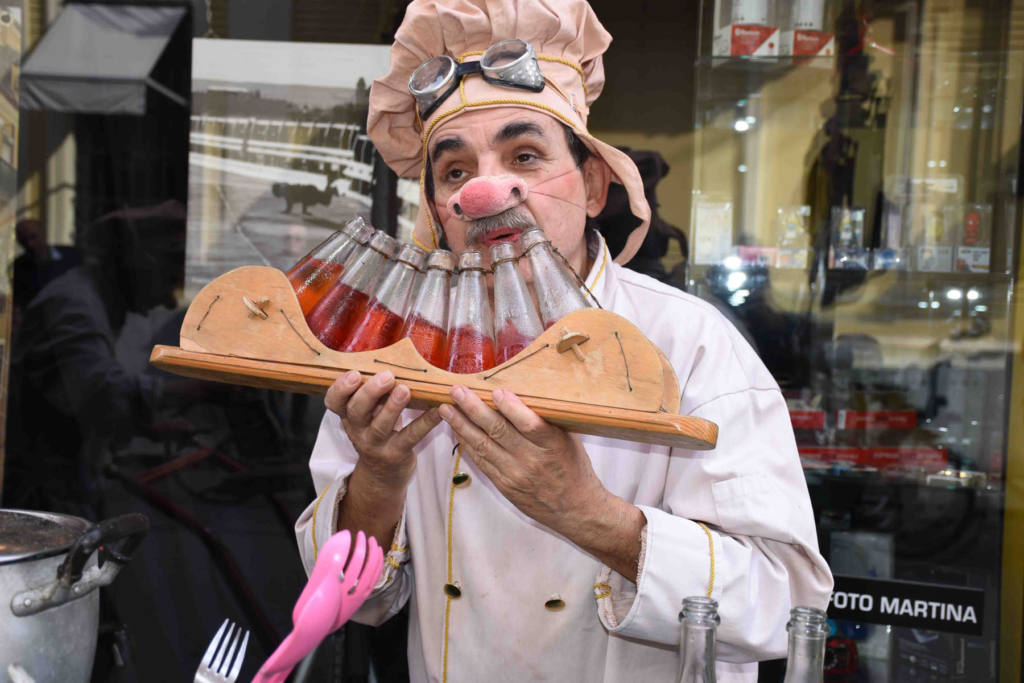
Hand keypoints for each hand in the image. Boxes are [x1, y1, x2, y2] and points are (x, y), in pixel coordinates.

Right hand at [325, 370, 440, 485]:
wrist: (382, 474)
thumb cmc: (377, 432)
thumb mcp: (366, 414)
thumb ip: (372, 393)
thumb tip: (391, 360)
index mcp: (348, 415)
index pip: (333, 401)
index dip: (340, 388)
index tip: (353, 374)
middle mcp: (358, 430)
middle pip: (356, 410)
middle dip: (370, 392)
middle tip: (386, 376)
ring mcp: (376, 444)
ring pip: (381, 426)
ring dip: (393, 406)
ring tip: (405, 390)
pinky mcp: (396, 454)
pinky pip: (411, 436)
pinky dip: (426, 422)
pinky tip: (438, 409)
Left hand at [438, 385, 611, 537]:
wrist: (576, 509)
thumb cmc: (574, 468)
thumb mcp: (569, 440)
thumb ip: (547, 420)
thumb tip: (521, 393)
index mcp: (552, 445)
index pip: (529, 423)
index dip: (510, 407)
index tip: (495, 390)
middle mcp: (532, 460)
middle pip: (498, 431)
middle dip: (473, 408)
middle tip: (456, 391)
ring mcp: (515, 475)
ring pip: (483, 446)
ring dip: (461, 425)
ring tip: (446, 408)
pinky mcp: (505, 485)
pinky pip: (482, 462)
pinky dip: (467, 444)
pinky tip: (457, 430)